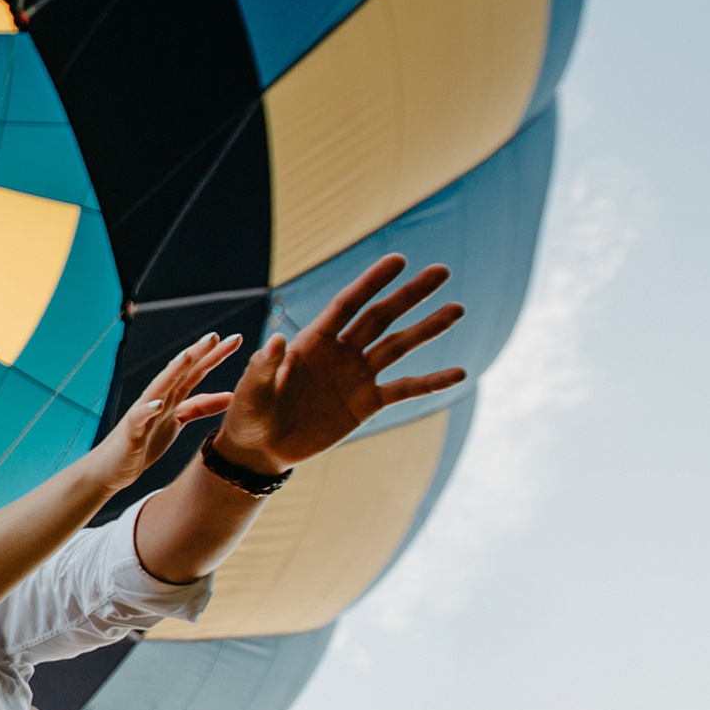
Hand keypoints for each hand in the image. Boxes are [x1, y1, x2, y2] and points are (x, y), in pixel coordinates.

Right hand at [84, 330, 245, 487]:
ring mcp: (143, 414)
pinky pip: (138, 419)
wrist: (111, 468)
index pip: (195, 371)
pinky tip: (158, 403)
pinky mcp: (131, 432)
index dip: (214, 355)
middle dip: (197, 353)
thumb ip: (200, 407)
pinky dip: (147, 410)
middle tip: (216, 336)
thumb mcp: (177, 422)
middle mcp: (158, 399)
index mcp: (171, 397)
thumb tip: (232, 396)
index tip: (236, 339)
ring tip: (187, 357)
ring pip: (159, 388)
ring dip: (172, 372)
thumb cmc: (143, 442)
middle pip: (179, 372)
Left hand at [212, 255, 466, 473]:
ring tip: (457, 308)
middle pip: (381, 317)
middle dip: (410, 294)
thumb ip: (265, 367)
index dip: (372, 282)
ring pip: (398, 347)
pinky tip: (460, 373)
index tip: (399, 260)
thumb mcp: (252, 391)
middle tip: (441, 271)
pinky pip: (404, 389)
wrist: (261, 449)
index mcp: (312, 341)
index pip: (348, 304)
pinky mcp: (367, 404)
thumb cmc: (249, 414)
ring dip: (428, 329)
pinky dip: (431, 382)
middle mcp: (340, 352)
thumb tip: (277, 339)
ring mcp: (357, 377)